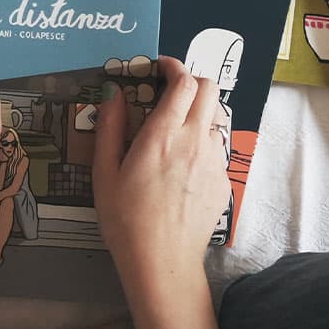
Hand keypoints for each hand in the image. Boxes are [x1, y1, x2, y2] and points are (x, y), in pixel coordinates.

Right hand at [94, 57, 228, 291]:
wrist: (162, 261)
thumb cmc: (125, 218)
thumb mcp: (105, 171)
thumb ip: (110, 126)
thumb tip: (113, 92)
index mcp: (163, 135)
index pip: (184, 82)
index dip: (174, 66)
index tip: (160, 67)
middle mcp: (195, 141)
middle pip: (210, 89)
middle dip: (192, 81)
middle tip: (170, 92)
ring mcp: (213, 161)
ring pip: (216, 118)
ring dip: (198, 113)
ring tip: (175, 131)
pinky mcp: (223, 181)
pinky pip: (217, 148)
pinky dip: (203, 142)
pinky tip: (183, 165)